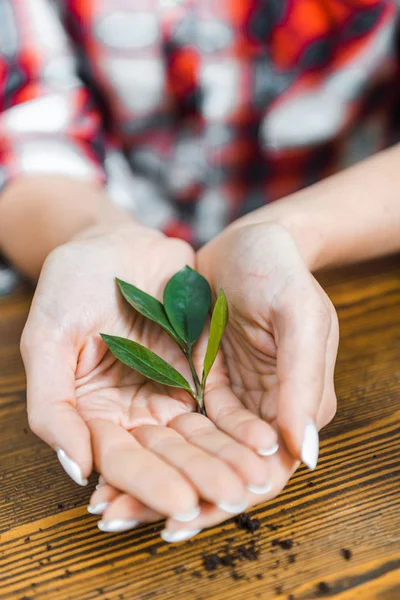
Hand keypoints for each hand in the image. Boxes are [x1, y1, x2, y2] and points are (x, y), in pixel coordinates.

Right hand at [21, 222, 274, 529]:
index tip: (183, 505)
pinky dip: (239, 425)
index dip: (150, 484)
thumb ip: (52, 404)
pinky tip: (263, 439)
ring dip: (227, 458)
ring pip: (199, 436)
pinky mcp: (197, 374)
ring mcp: (166, 393)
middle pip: (167, 455)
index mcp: (90, 413)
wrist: (117, 242)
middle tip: (236, 496)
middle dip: (201, 477)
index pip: (121, 460)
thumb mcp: (48, 337)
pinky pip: (219, 405)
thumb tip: (77, 468)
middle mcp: (130, 412)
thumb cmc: (72, 283)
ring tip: (258, 476)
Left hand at [89, 222, 337, 539]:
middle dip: (172, 498)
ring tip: (104, 501)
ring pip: (191, 454)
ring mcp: (229, 400)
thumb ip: (304, 382)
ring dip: (152, 478)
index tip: (177, 522)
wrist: (250, 239)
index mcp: (294, 407)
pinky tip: (110, 457)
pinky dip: (147, 444)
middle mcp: (262, 413)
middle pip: (218, 471)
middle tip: (117, 516)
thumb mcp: (300, 315)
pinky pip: (173, 423)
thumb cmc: (281, 271)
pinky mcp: (200, 382)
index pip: (262, 473)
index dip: (222, 502)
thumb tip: (306, 455)